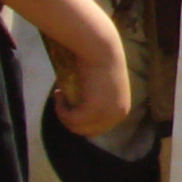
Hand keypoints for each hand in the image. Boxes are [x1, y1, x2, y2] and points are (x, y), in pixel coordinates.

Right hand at [47, 24, 131, 139]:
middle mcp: (118, 116)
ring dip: (63, 114)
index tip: (69, 105)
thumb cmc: (100, 62)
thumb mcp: (102, 88)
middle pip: (87, 131)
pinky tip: (59, 93)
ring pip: (77, 127)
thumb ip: (96, 102)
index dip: (80, 120)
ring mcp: (107, 115)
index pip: (98, 128)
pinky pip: (70, 119)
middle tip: (61, 101)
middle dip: (71, 119)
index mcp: (122, 110)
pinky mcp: (94, 111)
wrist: (101, 49)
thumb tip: (77, 112)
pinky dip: (61, 110)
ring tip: (60, 95)